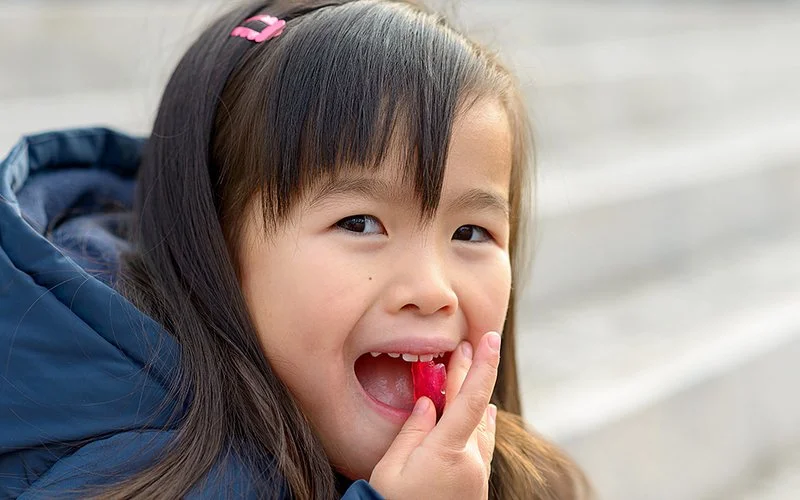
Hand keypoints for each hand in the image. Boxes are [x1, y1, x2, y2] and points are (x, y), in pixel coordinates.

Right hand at [369, 332, 499, 498]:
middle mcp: (471, 461)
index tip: (488, 338)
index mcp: (448, 451)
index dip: (481, 366)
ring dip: (476, 398)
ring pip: (481, 426)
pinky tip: (485, 415)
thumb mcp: (392, 467)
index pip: (470, 399)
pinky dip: (481, 422)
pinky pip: (482, 444)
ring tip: (471, 371)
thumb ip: (412, 431)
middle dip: (471, 374)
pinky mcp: (475, 485)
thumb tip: (428, 405)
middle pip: (475, 407)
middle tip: (469, 345)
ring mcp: (476, 474)